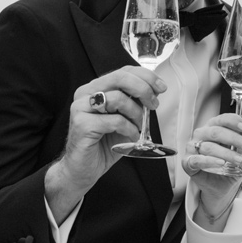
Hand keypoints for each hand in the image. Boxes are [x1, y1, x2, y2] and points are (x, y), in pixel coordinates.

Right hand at [46, 67, 165, 203]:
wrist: (82, 170)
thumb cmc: (102, 146)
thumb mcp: (123, 120)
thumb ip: (133, 104)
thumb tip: (154, 92)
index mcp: (94, 89)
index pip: (122, 72)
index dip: (145, 76)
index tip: (160, 87)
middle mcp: (85, 94)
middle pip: (119, 78)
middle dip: (143, 89)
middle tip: (153, 104)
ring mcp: (81, 108)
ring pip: (118, 98)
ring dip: (136, 114)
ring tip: (139, 127)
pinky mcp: (82, 124)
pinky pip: (115, 120)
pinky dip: (129, 129)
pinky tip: (130, 137)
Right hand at [182, 113, 241, 221]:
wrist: (221, 187)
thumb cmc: (228, 167)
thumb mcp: (240, 153)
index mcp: (212, 128)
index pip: (221, 119)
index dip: (233, 121)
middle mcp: (201, 135)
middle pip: (215, 132)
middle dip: (234, 138)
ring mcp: (192, 148)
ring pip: (208, 146)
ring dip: (226, 153)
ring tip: (238, 159)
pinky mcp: (188, 163)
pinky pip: (197, 160)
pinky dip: (210, 161)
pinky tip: (221, 163)